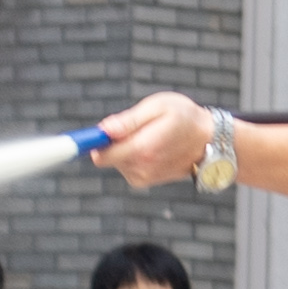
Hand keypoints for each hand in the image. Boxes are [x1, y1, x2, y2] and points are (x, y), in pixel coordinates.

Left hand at [90, 91, 225, 190]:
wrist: (212, 141)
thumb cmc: (185, 118)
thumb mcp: (158, 108)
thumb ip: (128, 121)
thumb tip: (103, 130)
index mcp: (142, 150)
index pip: (100, 154)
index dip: (87, 145)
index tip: (75, 141)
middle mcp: (141, 169)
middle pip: (105, 156)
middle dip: (112, 140)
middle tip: (136, 125)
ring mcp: (143, 178)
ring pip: (115, 160)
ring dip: (125, 146)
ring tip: (151, 134)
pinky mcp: (145, 180)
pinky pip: (125, 165)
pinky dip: (132, 154)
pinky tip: (153, 145)